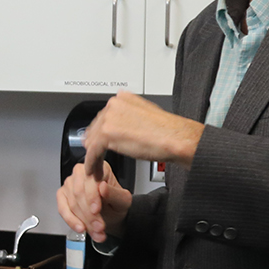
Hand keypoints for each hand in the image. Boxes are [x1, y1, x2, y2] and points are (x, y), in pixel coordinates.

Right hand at [58, 160, 132, 242]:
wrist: (111, 216)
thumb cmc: (116, 204)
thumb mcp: (123, 201)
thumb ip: (114, 194)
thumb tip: (102, 187)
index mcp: (98, 168)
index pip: (91, 180)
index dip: (92, 196)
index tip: (96, 210)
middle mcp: (81, 173)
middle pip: (79, 193)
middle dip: (89, 214)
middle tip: (99, 227)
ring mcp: (69, 183)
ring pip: (72, 203)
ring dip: (84, 221)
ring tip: (96, 232)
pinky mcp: (62, 195)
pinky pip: (62, 209)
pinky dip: (71, 221)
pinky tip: (80, 228)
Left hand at [82, 91, 203, 173]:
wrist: (176, 138)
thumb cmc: (167, 131)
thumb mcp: (145, 115)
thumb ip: (129, 117)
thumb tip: (120, 126)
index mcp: (123, 98)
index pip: (103, 117)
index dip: (100, 133)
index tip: (98, 143)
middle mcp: (114, 105)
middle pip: (95, 128)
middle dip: (95, 145)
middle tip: (96, 158)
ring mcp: (109, 117)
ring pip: (92, 140)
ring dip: (93, 156)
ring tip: (96, 168)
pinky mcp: (107, 133)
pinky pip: (93, 151)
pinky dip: (93, 163)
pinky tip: (95, 170)